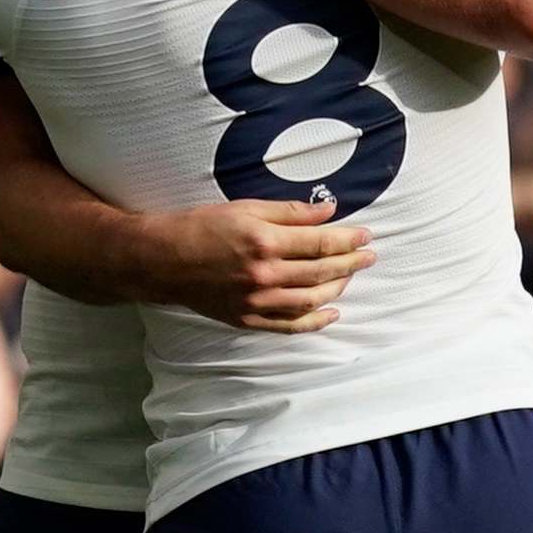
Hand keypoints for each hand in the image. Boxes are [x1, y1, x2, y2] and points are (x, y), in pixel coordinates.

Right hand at [142, 198, 374, 333]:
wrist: (163, 260)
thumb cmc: (202, 227)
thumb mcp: (246, 208)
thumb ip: (290, 212)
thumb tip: (328, 211)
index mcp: (265, 242)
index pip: (320, 243)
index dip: (348, 239)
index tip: (365, 235)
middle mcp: (264, 275)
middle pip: (321, 272)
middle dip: (351, 263)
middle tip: (369, 255)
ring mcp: (257, 301)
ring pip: (311, 299)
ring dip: (338, 288)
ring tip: (351, 276)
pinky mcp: (248, 319)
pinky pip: (290, 325)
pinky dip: (315, 320)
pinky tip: (332, 312)